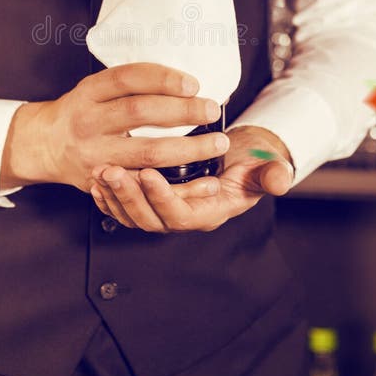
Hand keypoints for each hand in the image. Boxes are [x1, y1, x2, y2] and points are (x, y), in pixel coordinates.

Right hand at [0, 63, 228, 196]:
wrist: (44, 146)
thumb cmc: (81, 111)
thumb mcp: (95, 88)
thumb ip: (129, 84)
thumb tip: (181, 79)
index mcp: (89, 91)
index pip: (127, 79)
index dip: (162, 79)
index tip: (193, 83)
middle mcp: (89, 121)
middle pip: (139, 112)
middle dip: (181, 111)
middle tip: (210, 110)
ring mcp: (95, 154)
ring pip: (146, 152)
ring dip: (187, 149)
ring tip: (216, 143)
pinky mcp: (104, 182)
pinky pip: (145, 184)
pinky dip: (177, 184)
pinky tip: (201, 180)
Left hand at [90, 125, 294, 232]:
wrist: (238, 157)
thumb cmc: (251, 161)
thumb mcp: (267, 164)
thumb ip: (273, 174)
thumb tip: (281, 181)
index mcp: (210, 213)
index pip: (180, 214)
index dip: (161, 196)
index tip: (147, 171)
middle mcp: (184, 217)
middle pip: (149, 219)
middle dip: (128, 196)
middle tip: (110, 170)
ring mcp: (165, 212)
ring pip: (132, 216)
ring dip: (113, 196)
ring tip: (100, 172)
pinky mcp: (151, 202)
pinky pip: (124, 209)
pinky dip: (107, 199)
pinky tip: (95, 181)